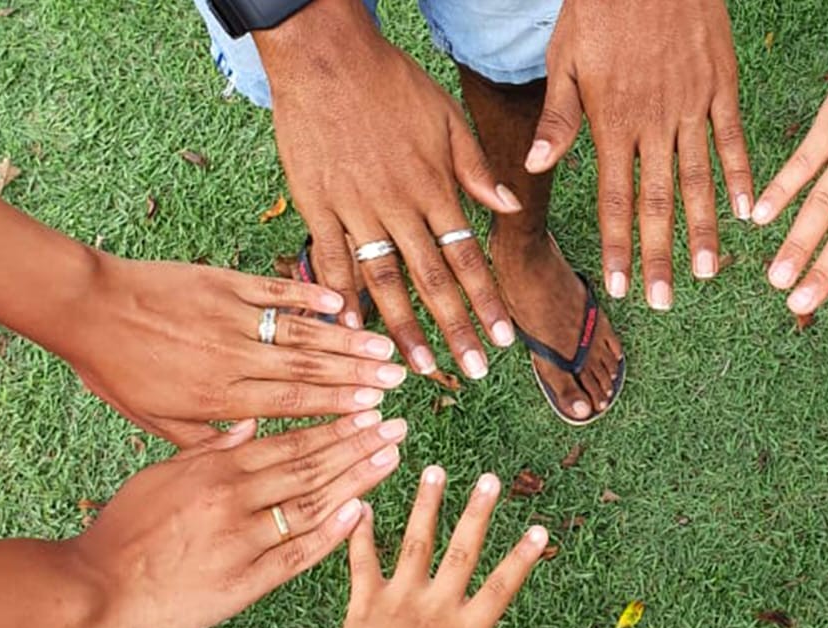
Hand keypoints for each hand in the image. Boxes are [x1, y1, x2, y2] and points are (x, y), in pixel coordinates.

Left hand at [62, 254, 406, 446]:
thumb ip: (206, 438)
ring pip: (298, 331)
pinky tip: (338, 304)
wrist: (83, 307)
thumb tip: (254, 446)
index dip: (336, 408)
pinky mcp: (221, 282)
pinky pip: (272, 290)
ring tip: (384, 348)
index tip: (373, 411)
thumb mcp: (154, 419)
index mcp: (216, 396)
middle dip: (356, 376)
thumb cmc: (115, 370)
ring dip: (344, 340)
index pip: (289, 404)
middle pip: (306, 369)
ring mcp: (229, 316)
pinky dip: (306, 296)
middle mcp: (231, 357)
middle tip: (397, 380)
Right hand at [70, 413, 406, 627]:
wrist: (93, 588)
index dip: (334, 426)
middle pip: (310, 467)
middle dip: (358, 445)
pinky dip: (332, 534)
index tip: (368, 411)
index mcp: (216, 469)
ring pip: (313, 505)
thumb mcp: (161, 477)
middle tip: (398, 426)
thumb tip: (249, 424)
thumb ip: (209, 451)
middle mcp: (234, 499)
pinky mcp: (244, 582)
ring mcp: (242, 541)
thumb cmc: (122, 532)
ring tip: (392, 459)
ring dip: (357, 481)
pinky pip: (298, 555)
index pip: (289, 441)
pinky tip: (362, 513)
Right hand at [255, 1, 519, 377]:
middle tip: (474, 371)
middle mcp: (398, 205)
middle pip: (432, 279)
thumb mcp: (448, 117)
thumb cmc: (391, 83)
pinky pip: (331, 260)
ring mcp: (355, 208)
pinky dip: (340, 297)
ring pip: (384, 280)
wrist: (326, 55)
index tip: (503, 340)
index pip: (468, 256)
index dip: (487, 300)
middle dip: (456, 329)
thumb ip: (477, 169)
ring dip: (404, 328)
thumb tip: (510, 208)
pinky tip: (351, 331)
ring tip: (420, 368)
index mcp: (434, 187)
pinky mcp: (316, 204)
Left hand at [310, 466, 550, 627]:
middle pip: (462, 553)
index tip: (538, 529)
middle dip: (477, 513)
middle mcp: (434, 610)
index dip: (521, 560)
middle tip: (489, 479)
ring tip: (434, 470)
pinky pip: (362, 561)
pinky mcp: (363, 603)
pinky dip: (360, 533)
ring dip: (426, 506)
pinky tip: (361, 503)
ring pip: (416, 544)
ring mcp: (397, 602)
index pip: (500, 589)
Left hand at [529, 0, 750, 309]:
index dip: (618, 245)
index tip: (621, 285)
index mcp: (612, 121)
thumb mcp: (565, 59)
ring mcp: (692, 106)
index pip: (614, 198)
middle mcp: (654, 123)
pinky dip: (741, 177)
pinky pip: (733, 140)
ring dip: (703, 230)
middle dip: (658, 256)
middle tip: (662, 300)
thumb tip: (535, 167)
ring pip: (699, 180)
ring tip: (707, 272)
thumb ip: (557, 118)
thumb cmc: (599, 7)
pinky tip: (748, 213)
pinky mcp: (721, 85)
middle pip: (658, 202)